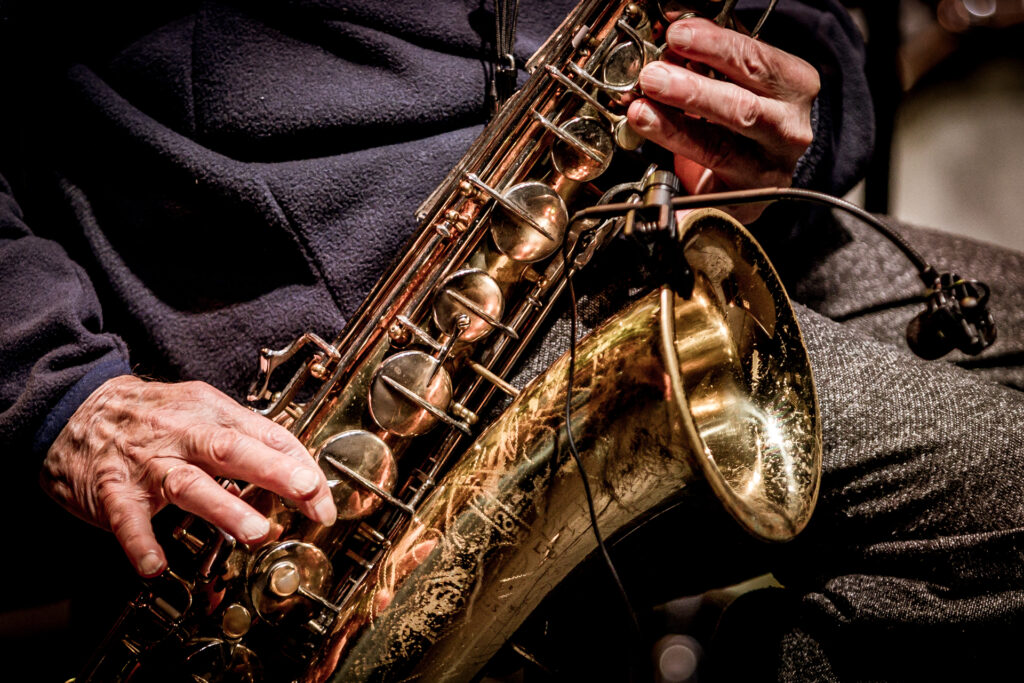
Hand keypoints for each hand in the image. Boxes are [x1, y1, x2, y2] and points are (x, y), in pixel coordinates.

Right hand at [41, 375, 337, 576]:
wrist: (75, 409)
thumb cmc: (150, 416)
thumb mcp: (201, 412)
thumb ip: (244, 439)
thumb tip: (294, 469)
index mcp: (211, 413)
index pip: (265, 435)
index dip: (298, 464)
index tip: (322, 495)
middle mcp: (182, 434)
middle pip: (232, 449)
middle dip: (275, 471)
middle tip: (308, 492)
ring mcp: (147, 463)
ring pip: (189, 483)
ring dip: (225, 508)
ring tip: (255, 531)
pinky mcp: (112, 490)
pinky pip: (127, 519)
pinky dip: (140, 542)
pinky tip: (155, 566)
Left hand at [626, 17, 819, 222]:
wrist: (766, 169)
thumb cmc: (753, 111)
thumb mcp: (743, 75)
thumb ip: (714, 52)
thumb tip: (674, 30)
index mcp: (794, 88)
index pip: (756, 62)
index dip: (714, 46)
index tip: (678, 35)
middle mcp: (787, 130)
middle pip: (741, 109)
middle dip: (692, 91)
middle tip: (653, 77)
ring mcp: (767, 169)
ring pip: (720, 149)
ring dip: (674, 128)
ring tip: (641, 110)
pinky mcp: (743, 201)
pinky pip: (706, 194)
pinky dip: (678, 182)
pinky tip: (653, 167)